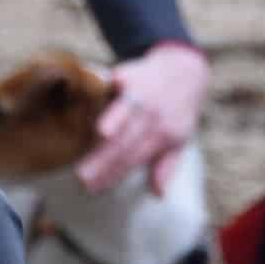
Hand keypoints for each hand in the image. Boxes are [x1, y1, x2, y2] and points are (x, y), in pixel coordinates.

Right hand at [75, 41, 208, 196]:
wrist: (182, 69)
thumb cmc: (177, 110)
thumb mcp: (180, 139)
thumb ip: (166, 166)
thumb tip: (158, 194)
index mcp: (163, 135)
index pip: (134, 159)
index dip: (114, 174)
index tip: (94, 189)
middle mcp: (152, 117)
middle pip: (124, 143)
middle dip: (102, 162)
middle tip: (81, 178)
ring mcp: (139, 95)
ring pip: (120, 118)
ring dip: (105, 131)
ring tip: (88, 145)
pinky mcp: (126, 76)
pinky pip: (110, 90)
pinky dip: (98, 98)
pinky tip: (86, 107)